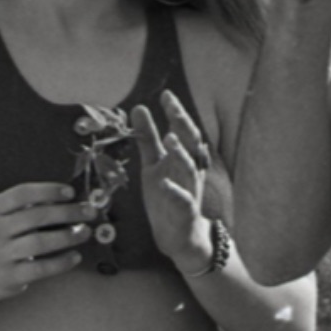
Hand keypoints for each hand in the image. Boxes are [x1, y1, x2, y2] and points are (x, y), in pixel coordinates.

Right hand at [0, 183, 90, 303]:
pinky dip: (61, 262)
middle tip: (88, 211)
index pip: (22, 194)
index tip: (70, 192)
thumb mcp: (3, 218)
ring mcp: (2, 254)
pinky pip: (40, 268)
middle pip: (35, 217)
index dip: (48, 191)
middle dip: (67, 212)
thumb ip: (29, 208)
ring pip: (39, 242)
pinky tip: (75, 256)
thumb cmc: (0, 240)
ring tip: (85, 232)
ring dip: (67, 236)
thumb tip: (70, 200)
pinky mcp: (11, 276)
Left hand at [130, 92, 214, 274]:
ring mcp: (189, 190)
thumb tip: (138, 108)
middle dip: (182, 125)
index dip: (176, 113)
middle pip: (191, 144)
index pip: (183, 130)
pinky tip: (164, 182)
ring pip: (189, 169)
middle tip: (172, 107)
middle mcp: (190, 171)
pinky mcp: (185, 211)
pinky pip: (182, 200)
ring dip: (181, 154)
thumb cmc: (167, 196)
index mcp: (183, 157)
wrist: (178, 235)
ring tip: (170, 138)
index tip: (166, 95)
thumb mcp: (153, 164)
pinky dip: (175, 191)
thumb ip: (148, 138)